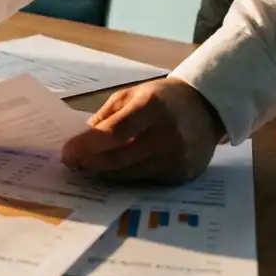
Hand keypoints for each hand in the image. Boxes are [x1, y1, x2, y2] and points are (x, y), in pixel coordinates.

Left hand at [61, 78, 224, 184]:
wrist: (207, 107)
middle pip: (120, 158)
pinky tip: (115, 169)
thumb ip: (107, 116)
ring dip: (105, 172)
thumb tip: (82, 141)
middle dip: (91, 163)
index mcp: (152, 107)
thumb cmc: (163, 98)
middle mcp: (167, 135)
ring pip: (130, 174)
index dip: (89, 145)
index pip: (116, 132)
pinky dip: (126, 175)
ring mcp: (177, 158)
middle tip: (72, 164)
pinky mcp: (182, 175)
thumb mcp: (133, 94)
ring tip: (88, 166)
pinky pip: (145, 180)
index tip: (68, 152)